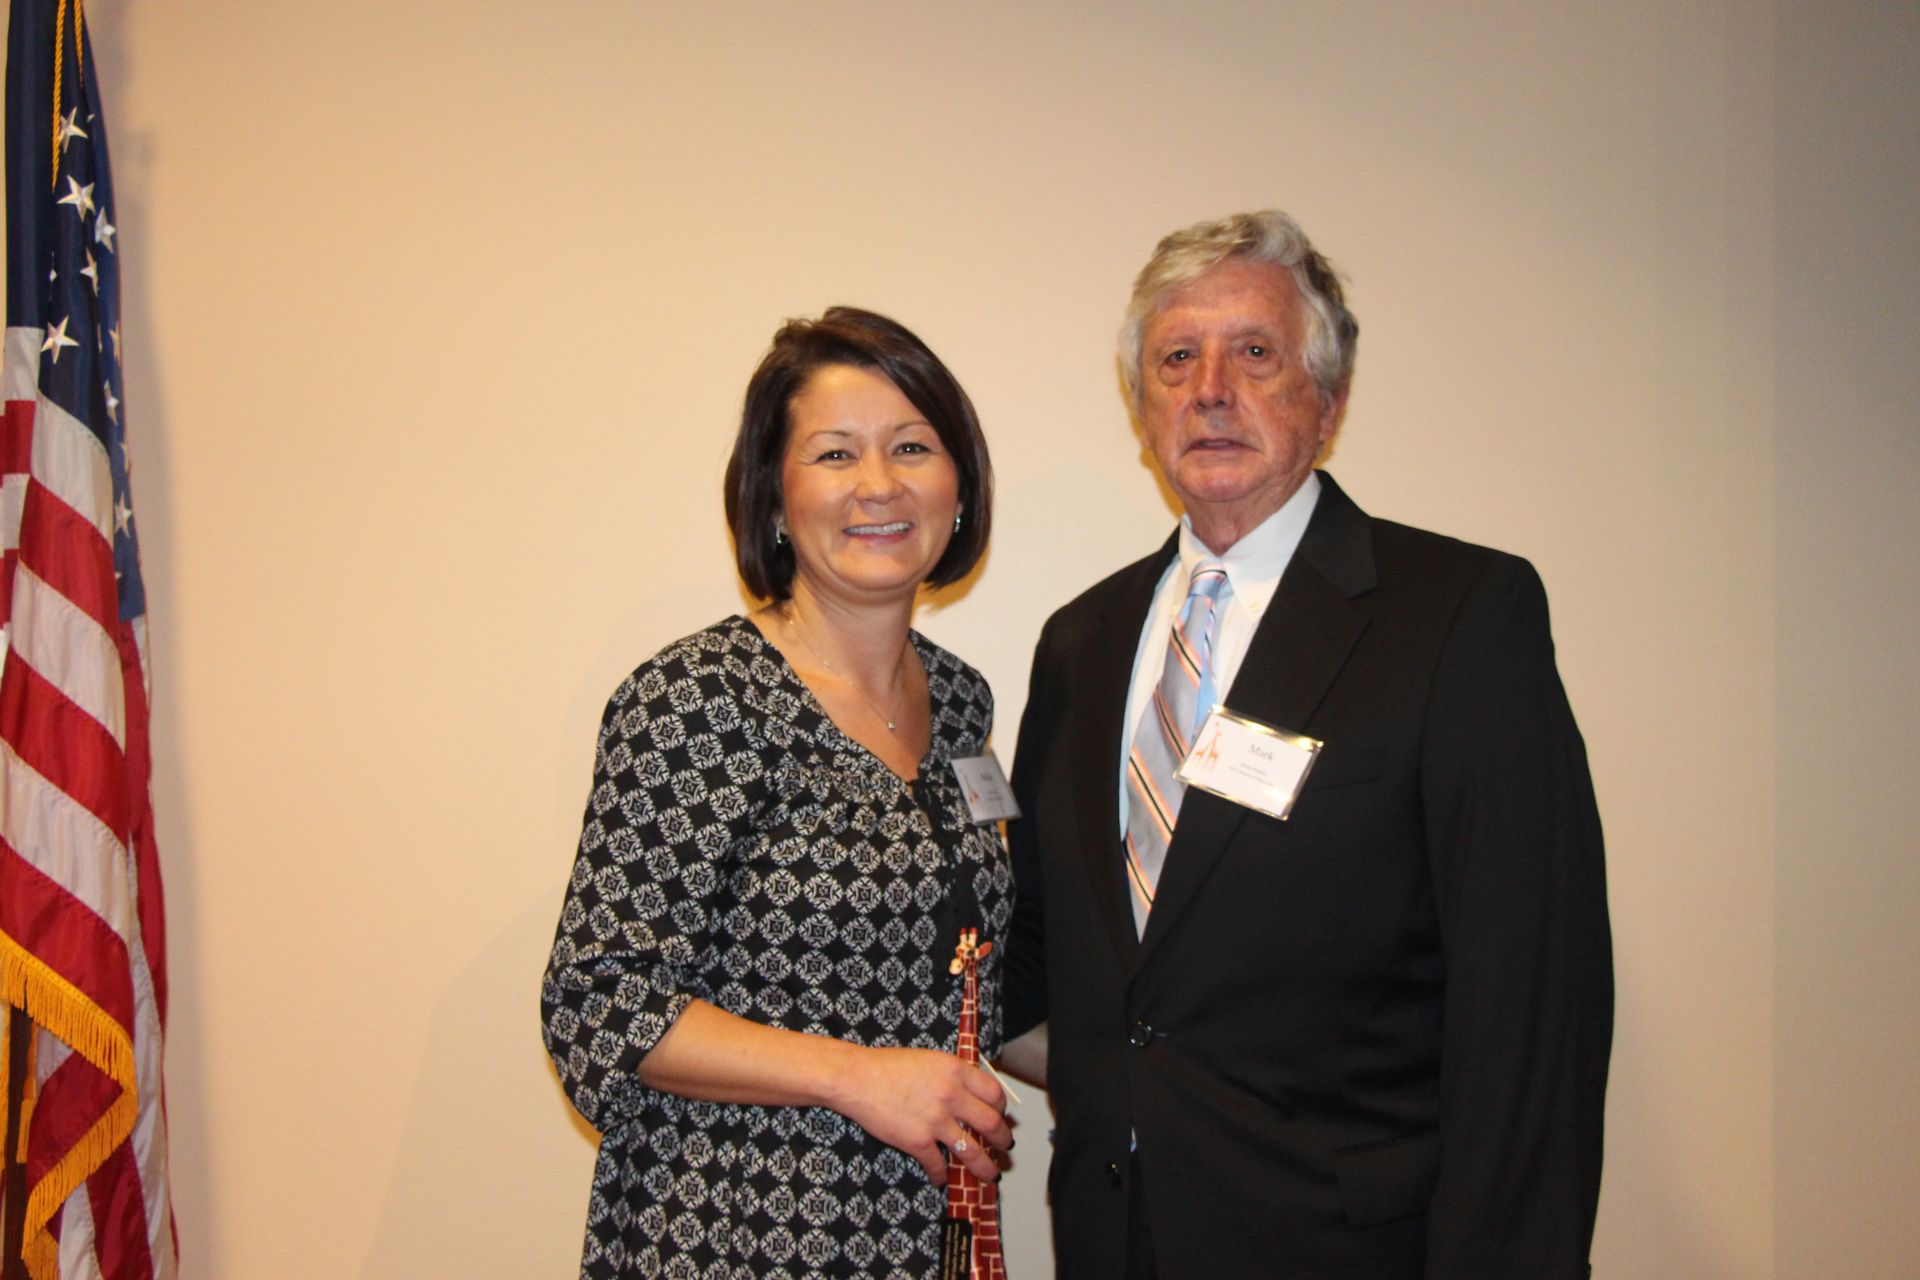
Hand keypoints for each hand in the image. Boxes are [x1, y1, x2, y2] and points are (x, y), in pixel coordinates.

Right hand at [829, 1045, 1012, 1185]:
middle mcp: (951, 1095)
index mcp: (956, 1071)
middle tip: (1004, 1147)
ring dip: (985, 1167)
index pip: (995, 1093)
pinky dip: (941, 1176)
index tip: (1001, 1116)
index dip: (1001, 1108)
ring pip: (973, 1152)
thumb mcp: (929, 1060)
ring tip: (990, 1174)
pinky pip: (939, 1165)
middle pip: (992, 1124)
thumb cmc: (888, 1066)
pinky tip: (940, 1179)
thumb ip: (952, 1075)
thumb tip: (970, 1095)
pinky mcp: (918, 1141)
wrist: (857, 1079)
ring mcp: (936, 1121)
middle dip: (1003, 1140)